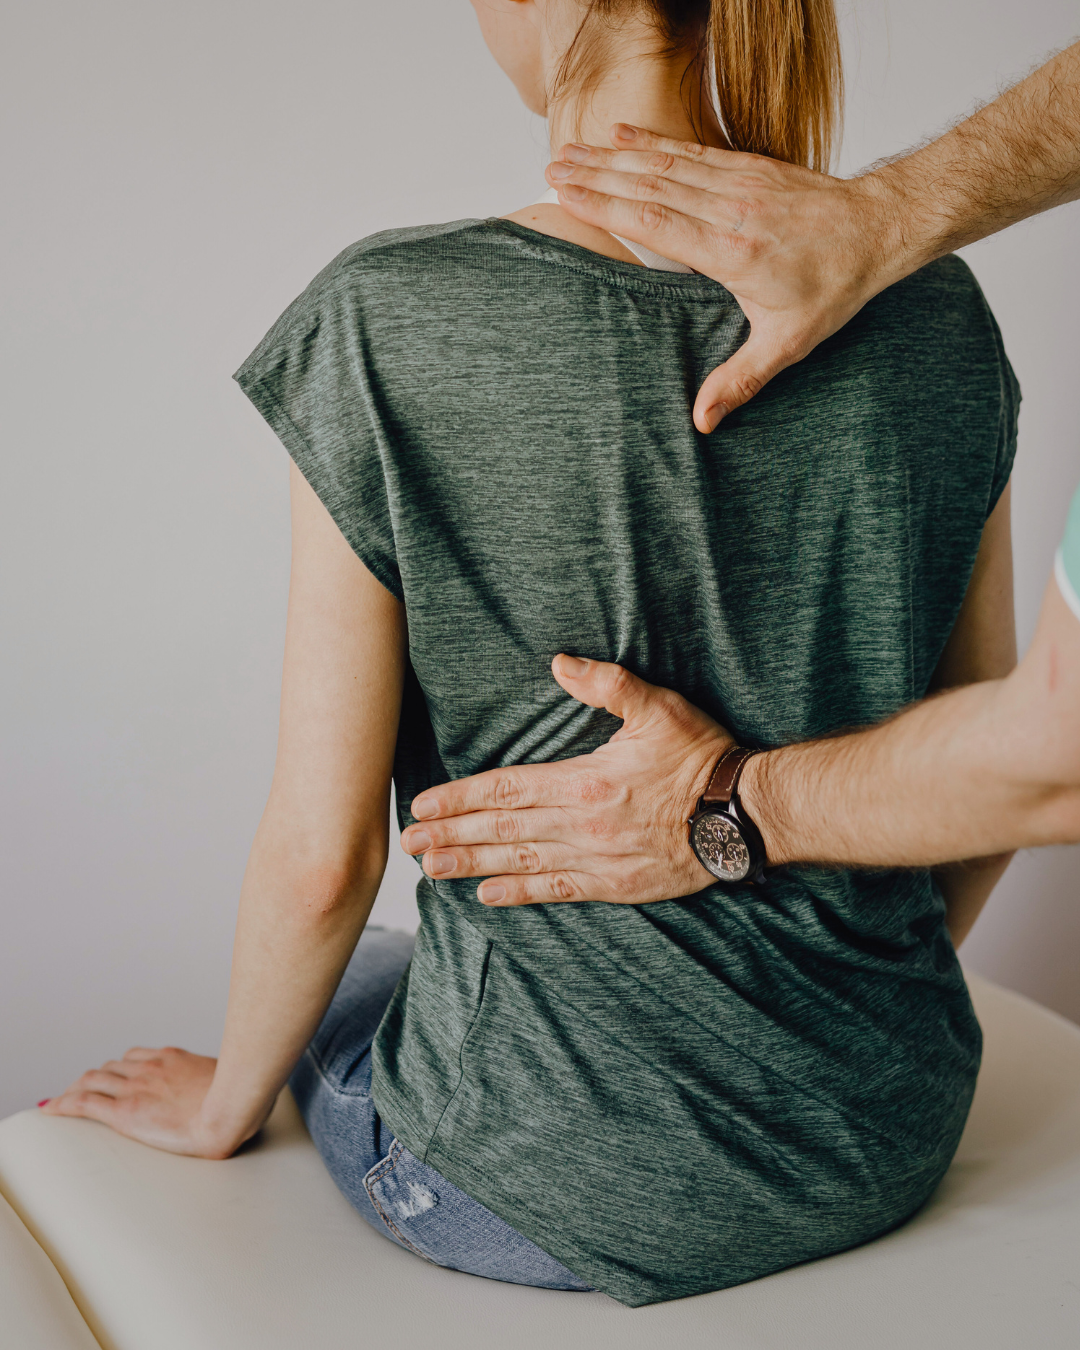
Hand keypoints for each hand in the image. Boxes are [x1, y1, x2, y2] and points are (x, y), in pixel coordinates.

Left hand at [40, 1046, 240, 1158]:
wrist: (232, 1109)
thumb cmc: (238, 1097)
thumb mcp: (227, 1078)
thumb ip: (214, 1079)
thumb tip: (227, 1084)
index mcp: (172, 1058)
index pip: (134, 1058)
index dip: (119, 1068)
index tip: (113, 1075)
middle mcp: (149, 1068)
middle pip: (110, 1068)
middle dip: (94, 1078)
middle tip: (84, 1090)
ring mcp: (136, 1087)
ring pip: (92, 1081)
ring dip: (76, 1089)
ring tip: (65, 1100)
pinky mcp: (125, 1112)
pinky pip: (84, 1103)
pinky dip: (64, 1104)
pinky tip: (53, 1109)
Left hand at [401, 655, 732, 905]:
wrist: (745, 815)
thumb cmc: (702, 756)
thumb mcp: (659, 707)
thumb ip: (607, 684)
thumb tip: (560, 663)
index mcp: (583, 781)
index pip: (505, 790)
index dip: (460, 798)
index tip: (424, 803)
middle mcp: (581, 824)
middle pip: (501, 830)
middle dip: (451, 834)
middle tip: (408, 842)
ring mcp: (596, 859)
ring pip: (520, 862)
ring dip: (471, 865)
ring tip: (431, 869)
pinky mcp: (614, 884)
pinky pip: (557, 891)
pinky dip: (520, 893)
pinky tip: (487, 896)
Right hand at [546, 125, 911, 431]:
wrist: (879, 228)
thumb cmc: (835, 286)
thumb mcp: (789, 343)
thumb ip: (741, 379)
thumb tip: (702, 421)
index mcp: (731, 253)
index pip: (654, 224)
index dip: (606, 207)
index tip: (566, 195)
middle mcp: (729, 210)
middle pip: (649, 187)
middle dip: (596, 175)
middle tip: (551, 168)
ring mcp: (739, 183)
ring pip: (665, 164)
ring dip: (615, 154)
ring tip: (571, 149)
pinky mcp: (749, 167)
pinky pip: (692, 151)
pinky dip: (655, 140)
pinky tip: (624, 133)